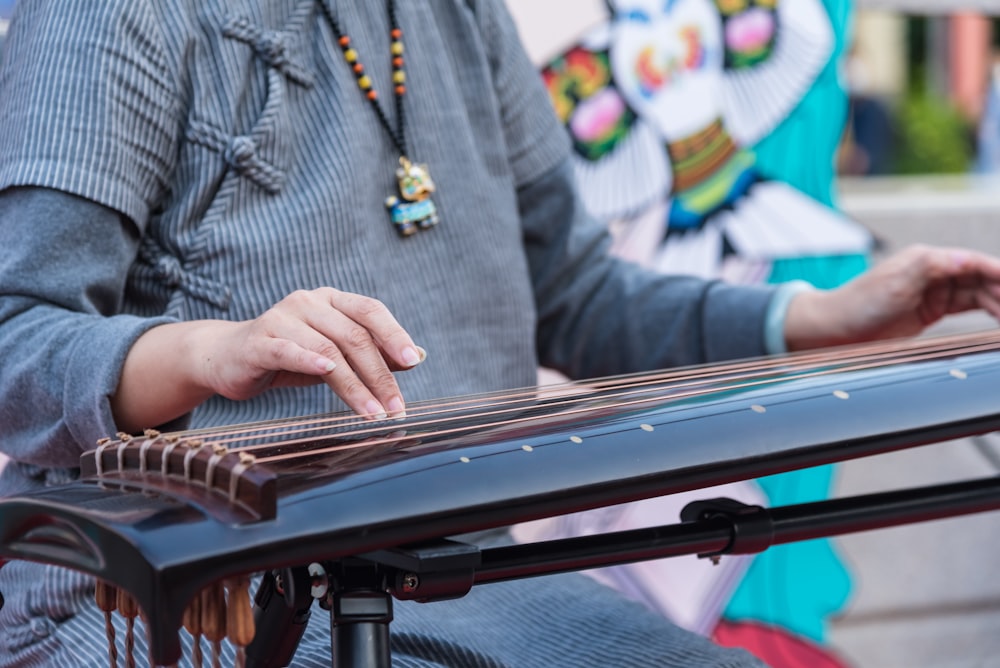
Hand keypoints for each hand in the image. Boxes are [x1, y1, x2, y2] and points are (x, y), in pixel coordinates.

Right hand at [203, 288, 423, 416]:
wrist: (227, 357)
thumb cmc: (289, 356)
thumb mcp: (335, 354)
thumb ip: (373, 353)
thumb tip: (418, 357)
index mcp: (331, 300)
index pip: (370, 311)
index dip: (394, 334)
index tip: (413, 362)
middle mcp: (308, 302)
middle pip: (353, 335)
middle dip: (379, 374)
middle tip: (395, 406)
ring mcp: (281, 317)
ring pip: (327, 348)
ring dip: (354, 384)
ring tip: (372, 411)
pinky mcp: (258, 340)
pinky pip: (288, 348)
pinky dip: (309, 359)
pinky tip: (327, 370)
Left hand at [784, 244, 999, 350]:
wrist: (835, 328)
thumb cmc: (859, 304)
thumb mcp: (895, 284)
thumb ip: (931, 267)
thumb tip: (967, 259)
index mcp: (927, 259)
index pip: (975, 262)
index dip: (999, 274)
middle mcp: (933, 271)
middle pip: (982, 278)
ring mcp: (933, 291)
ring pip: (979, 294)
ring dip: (998, 304)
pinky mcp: (930, 310)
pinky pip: (967, 308)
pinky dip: (987, 313)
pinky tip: (999, 320)